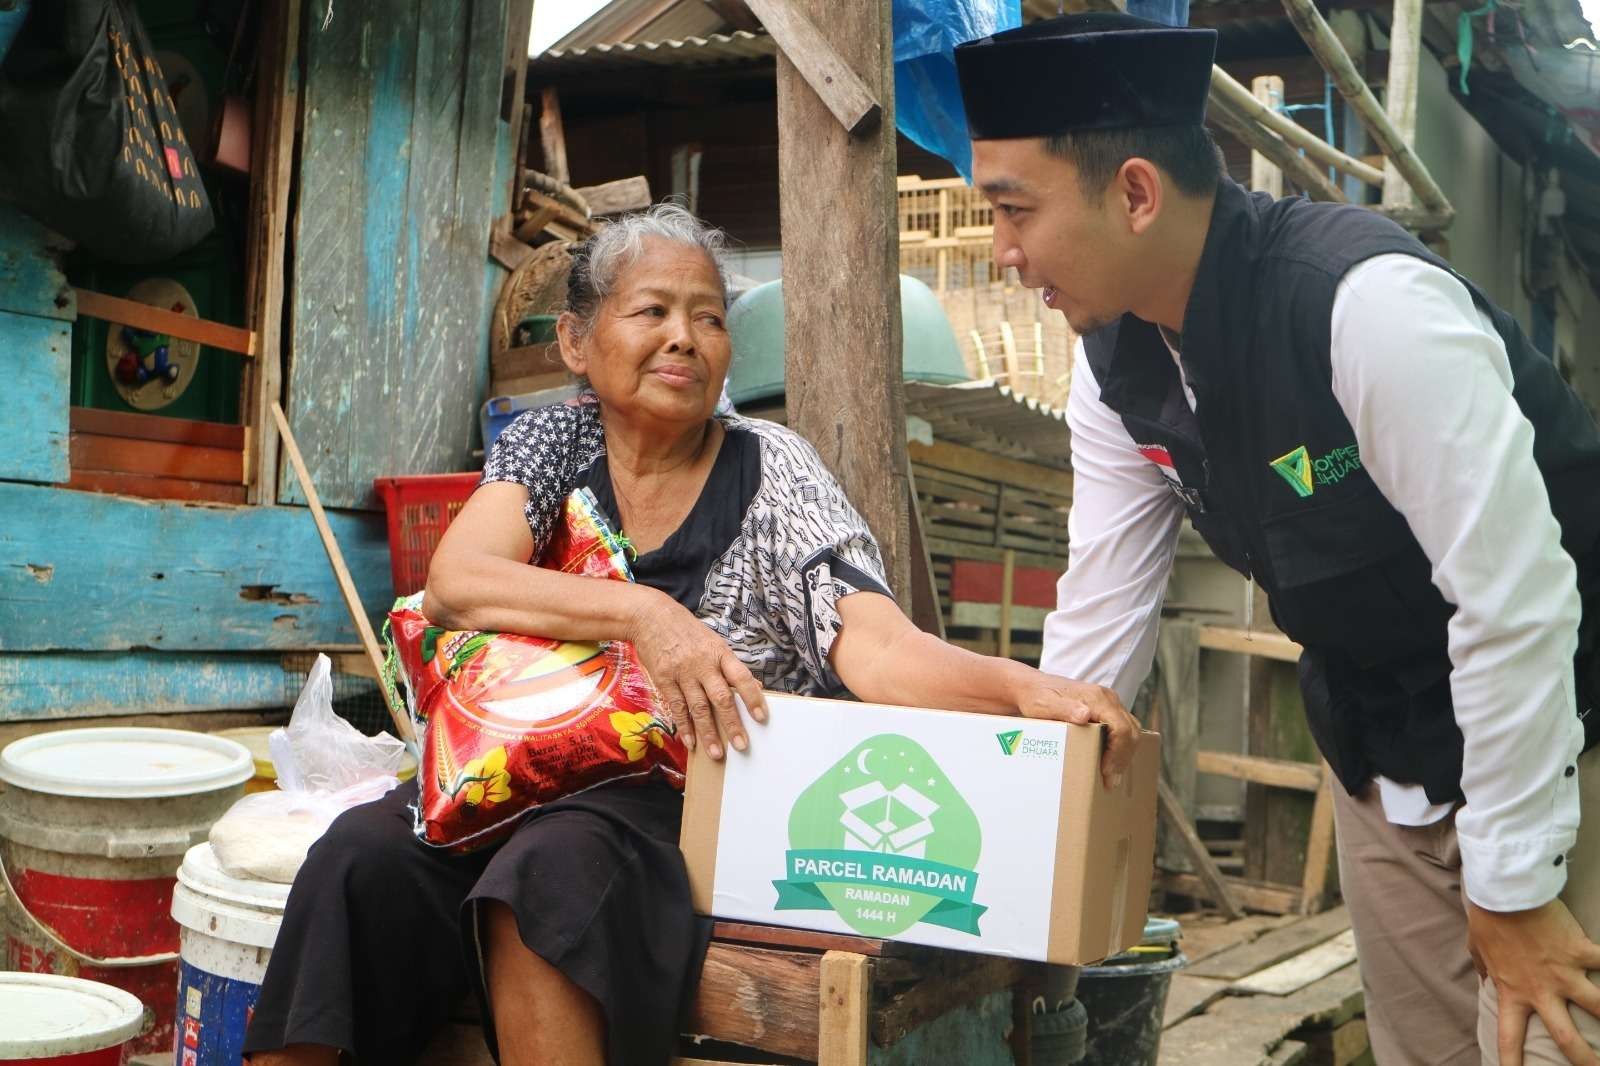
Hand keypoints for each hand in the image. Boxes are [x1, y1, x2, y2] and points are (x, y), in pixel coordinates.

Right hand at [626, 588, 766, 760]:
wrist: (651, 617)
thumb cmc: (687, 631)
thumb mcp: (713, 642)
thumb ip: (730, 665)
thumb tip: (753, 686)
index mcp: (719, 653)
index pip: (741, 678)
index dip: (753, 698)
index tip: (762, 718)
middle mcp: (702, 664)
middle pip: (721, 698)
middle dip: (732, 724)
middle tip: (742, 745)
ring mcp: (682, 673)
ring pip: (698, 708)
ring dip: (708, 733)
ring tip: (717, 753)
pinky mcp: (664, 680)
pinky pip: (676, 708)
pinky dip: (684, 727)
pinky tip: (691, 742)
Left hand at [1013, 672, 1139, 789]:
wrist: (1031, 688)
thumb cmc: (1036, 697)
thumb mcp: (1045, 704)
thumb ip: (1065, 709)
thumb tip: (1085, 715)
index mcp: (1097, 698)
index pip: (1122, 728)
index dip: (1119, 752)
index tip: (1106, 771)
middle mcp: (1107, 699)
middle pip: (1130, 731)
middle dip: (1123, 758)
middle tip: (1110, 781)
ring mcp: (1107, 704)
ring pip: (1129, 731)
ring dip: (1123, 754)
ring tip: (1110, 775)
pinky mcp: (1104, 710)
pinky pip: (1121, 729)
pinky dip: (1119, 747)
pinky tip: (1107, 762)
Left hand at [1466, 897, 1599, 1064]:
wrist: (1506, 891)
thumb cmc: (1489, 918)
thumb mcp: (1478, 949)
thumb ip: (1485, 969)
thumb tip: (1486, 979)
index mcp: (1511, 991)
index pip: (1509, 1037)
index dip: (1512, 1063)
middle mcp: (1541, 990)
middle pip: (1566, 1038)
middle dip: (1584, 1060)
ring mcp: (1565, 973)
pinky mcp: (1581, 951)